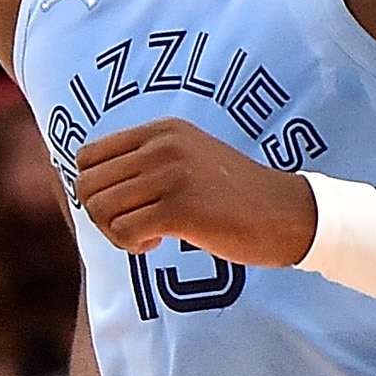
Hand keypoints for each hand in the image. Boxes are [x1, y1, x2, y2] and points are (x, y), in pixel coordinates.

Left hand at [73, 118, 318, 264]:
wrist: (289, 214)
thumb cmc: (236, 197)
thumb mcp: (190, 160)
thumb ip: (146, 162)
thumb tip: (86, 186)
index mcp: (162, 130)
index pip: (87, 156)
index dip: (96, 188)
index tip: (127, 205)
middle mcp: (163, 146)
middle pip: (86, 184)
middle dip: (101, 214)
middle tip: (134, 225)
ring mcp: (172, 176)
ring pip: (99, 208)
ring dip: (116, 232)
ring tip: (149, 234)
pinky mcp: (181, 209)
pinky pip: (123, 232)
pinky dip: (133, 245)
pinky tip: (161, 242)